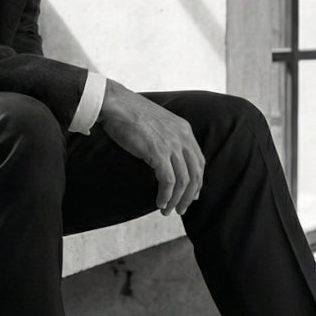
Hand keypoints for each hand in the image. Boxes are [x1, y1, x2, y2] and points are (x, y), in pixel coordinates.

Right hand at [98, 80, 204, 215]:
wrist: (116, 105)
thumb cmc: (130, 115)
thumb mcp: (158, 124)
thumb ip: (167, 139)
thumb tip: (167, 159)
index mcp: (184, 130)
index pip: (199, 161)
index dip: (197, 181)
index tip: (191, 196)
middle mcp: (182, 137)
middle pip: (195, 173)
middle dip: (189, 196)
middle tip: (181, 209)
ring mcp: (171, 145)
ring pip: (183, 181)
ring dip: (176, 200)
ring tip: (167, 210)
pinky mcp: (158, 153)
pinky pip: (169, 181)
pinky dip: (166, 195)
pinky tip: (160, 202)